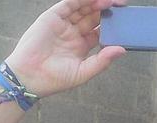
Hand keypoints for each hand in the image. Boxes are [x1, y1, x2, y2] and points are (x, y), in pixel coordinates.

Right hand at [5, 0, 126, 96]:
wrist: (29, 78)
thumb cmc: (54, 79)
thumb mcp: (83, 72)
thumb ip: (102, 60)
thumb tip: (122, 50)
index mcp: (82, 46)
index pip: (101, 31)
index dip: (113, 25)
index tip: (126, 21)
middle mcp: (73, 33)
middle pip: (94, 16)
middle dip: (108, 10)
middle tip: (123, 5)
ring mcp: (63, 24)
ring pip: (83, 8)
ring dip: (97, 3)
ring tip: (112, 1)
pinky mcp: (52, 17)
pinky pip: (69, 4)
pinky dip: (81, 0)